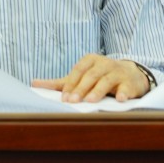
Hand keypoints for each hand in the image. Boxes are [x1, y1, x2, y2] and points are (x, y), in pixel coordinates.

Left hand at [31, 54, 149, 102]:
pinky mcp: (129, 82)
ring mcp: (117, 72)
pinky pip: (126, 87)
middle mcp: (103, 63)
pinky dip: (123, 93)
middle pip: (91, 76)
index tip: (64, 98)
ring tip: (90, 101)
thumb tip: (33, 83)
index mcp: (89, 60)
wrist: (129, 75)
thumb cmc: (99, 76)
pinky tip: (120, 99)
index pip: (78, 71)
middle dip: (81, 88)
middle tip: (73, 101)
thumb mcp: (80, 76)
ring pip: (106, 80)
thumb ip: (59, 82)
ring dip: (98, 91)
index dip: (71, 84)